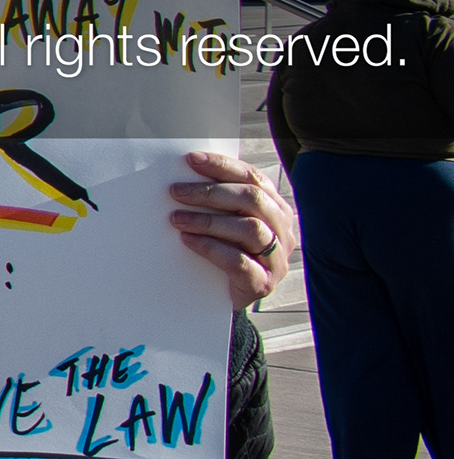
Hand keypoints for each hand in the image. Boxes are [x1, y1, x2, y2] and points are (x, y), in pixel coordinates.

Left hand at [171, 150, 295, 307]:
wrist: (220, 298)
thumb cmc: (222, 253)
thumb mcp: (224, 223)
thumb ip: (218, 201)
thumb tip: (185, 174)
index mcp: (275, 209)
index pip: (253, 178)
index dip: (223, 166)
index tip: (191, 160)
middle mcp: (282, 231)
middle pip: (252, 200)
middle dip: (211, 192)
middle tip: (175, 191)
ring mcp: (276, 259)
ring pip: (249, 229)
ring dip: (208, 220)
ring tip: (177, 219)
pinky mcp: (263, 284)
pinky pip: (239, 262)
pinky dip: (211, 248)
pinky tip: (188, 241)